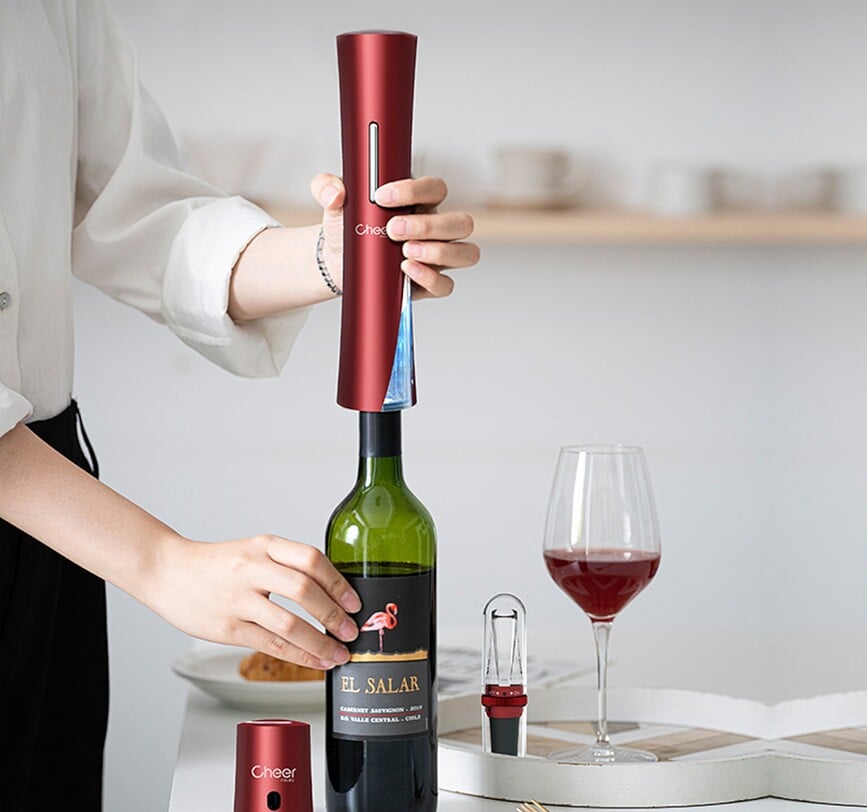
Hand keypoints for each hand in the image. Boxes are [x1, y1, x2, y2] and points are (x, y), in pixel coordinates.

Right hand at [152, 534, 361, 668]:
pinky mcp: (228, 628)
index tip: (354, 602)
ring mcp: (239, 599)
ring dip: (320, 643)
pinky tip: (314, 660)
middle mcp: (253, 569)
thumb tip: (331, 592)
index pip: (311, 560)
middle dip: (334, 615)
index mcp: (265, 546)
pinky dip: (299, 655)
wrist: (167, 571)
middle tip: (351, 630)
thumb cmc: (216, 564)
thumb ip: (286, 565)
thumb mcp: (254, 550)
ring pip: (289, 625)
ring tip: (338, 653)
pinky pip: (271, 645)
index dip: (338, 583)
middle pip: (305, 591)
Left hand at [311, 173, 479, 298]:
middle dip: (427, 226)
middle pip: (461, 222)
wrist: (337, 260)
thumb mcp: (334, 201)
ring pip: (466, 253)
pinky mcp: (429, 283)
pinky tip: (405, 271)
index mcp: (421, 202)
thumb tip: (335, 194)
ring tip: (404, 252)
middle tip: (392, 229)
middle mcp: (437, 229)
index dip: (414, 190)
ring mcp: (438, 257)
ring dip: (438, 252)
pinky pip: (446, 285)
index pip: (435, 188)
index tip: (382, 196)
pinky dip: (430, 278)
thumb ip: (326, 186)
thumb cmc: (347, 227)